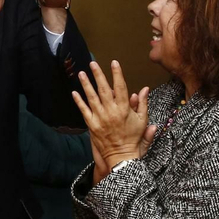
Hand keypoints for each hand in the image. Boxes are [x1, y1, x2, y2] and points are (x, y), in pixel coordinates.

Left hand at [71, 60, 150, 182]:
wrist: (121, 156)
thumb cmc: (133, 138)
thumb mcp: (142, 120)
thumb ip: (142, 104)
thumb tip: (144, 89)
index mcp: (124, 109)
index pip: (120, 87)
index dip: (117, 74)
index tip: (114, 63)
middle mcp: (111, 111)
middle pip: (104, 89)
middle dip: (98, 74)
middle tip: (93, 63)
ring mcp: (100, 118)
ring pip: (91, 97)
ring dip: (86, 84)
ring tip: (81, 73)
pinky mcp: (92, 125)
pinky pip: (84, 110)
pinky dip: (79, 101)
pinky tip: (74, 92)